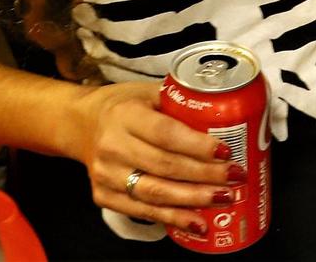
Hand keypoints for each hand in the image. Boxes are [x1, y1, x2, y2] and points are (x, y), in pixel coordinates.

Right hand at [68, 81, 236, 239]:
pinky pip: (142, 211)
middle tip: (235, 177)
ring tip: (223, 200)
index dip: (197, 145)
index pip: (166, 133)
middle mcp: (112, 145)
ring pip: (155, 193)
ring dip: (194, 200)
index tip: (226, 152)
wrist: (79, 123)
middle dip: (205, 175)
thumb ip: (179, 103)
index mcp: (125, 114)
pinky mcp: (103, 196)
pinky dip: (172, 218)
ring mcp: (105, 174)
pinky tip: (197, 222)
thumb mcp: (147, 92)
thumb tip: (227, 115)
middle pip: (165, 166)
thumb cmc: (122, 105)